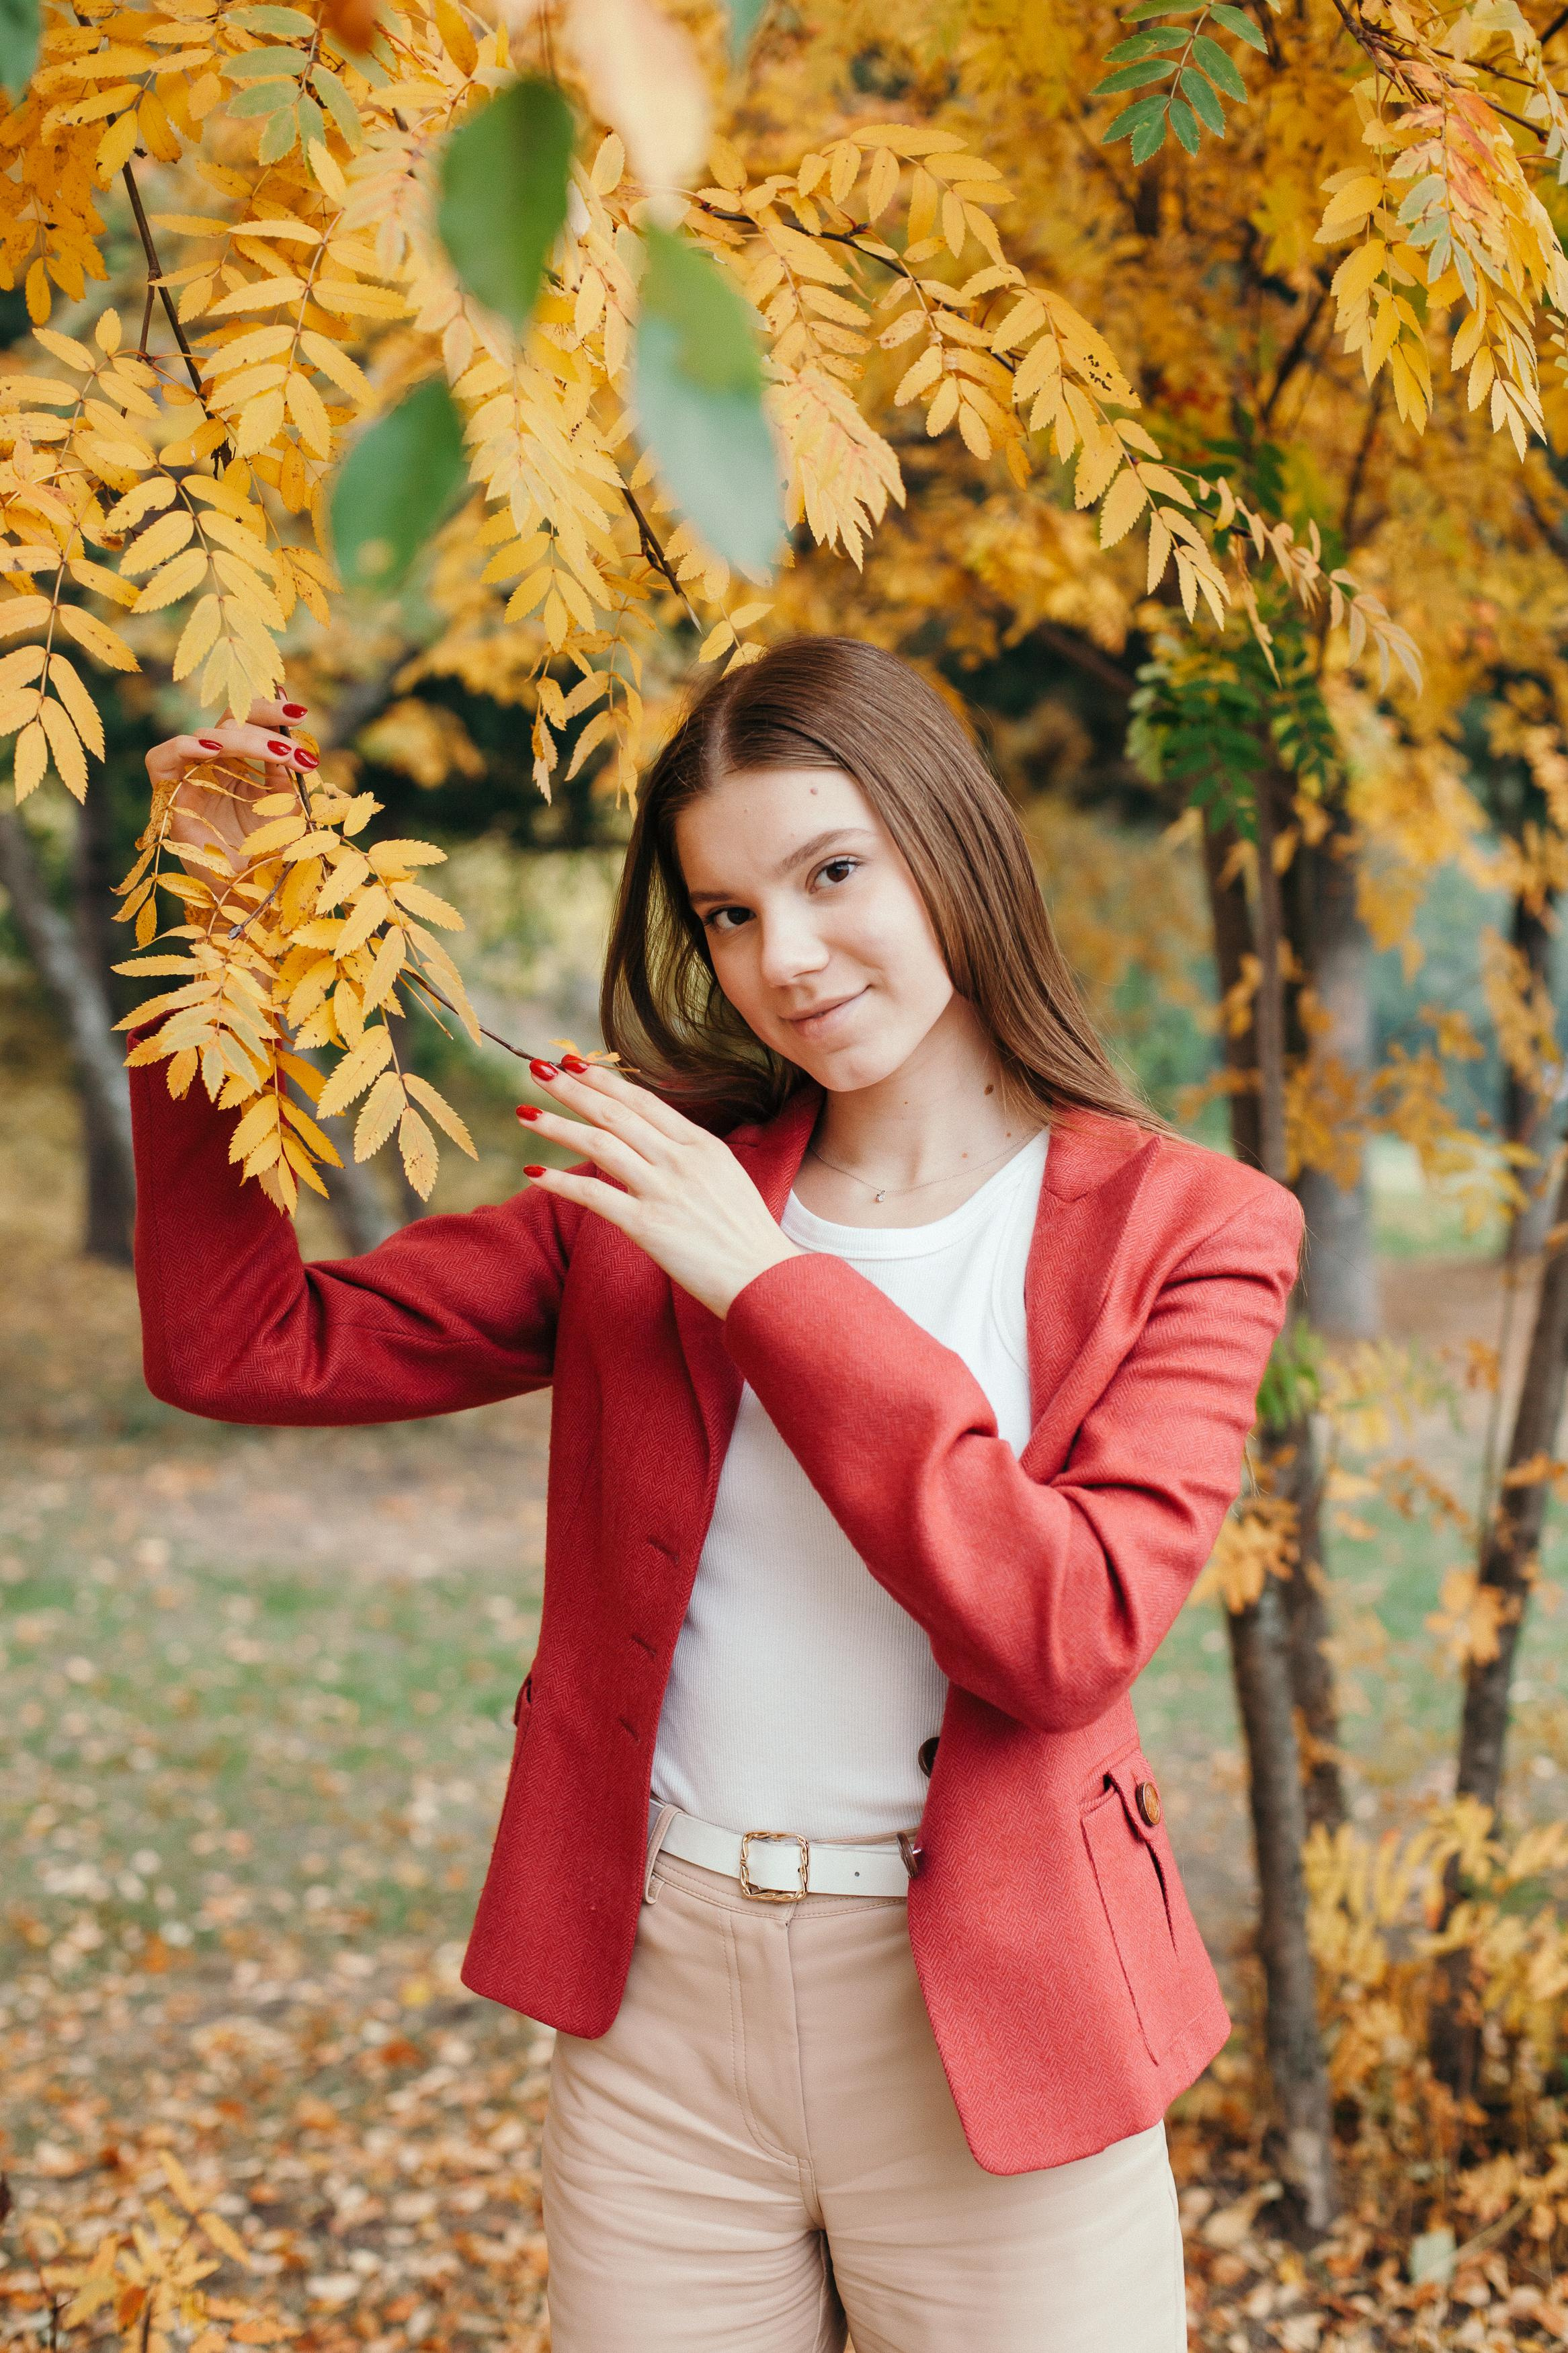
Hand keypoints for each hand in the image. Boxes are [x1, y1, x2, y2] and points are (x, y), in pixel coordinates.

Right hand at [145, 696, 318, 870]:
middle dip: (265, 721)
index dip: (270, 714)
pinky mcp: (168, 800)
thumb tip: (290, 731)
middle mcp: (213, 769)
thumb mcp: (287, 807)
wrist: (251, 895)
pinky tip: (213, 748)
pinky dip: (184, 747)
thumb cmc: (269, 854)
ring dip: (243, 739)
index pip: (246, 724)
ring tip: (277, 752)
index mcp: (239, 768)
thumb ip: (284, 771)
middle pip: (227, 723)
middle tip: (296, 732)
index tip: (300, 713)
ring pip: (204, 737)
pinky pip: (160, 759)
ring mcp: (190, 781)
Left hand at [518, 1058, 802, 1319]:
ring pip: (601, 1145)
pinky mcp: (648, 1226)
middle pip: (616, 1114)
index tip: (574, 1063)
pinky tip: (534, 1172)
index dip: (605, 1080)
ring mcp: (664, 1191)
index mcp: (701, 1145)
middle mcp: (681, 1161)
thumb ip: (687, 1154)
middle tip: (538, 1070)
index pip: (644, 1101)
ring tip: (525, 1113)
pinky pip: (596, 1195)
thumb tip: (650, 1139)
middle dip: (573, 1089)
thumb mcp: (724, 1176)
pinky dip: (561, 1182)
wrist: (765, 1280)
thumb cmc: (743, 1233)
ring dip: (558, 1126)